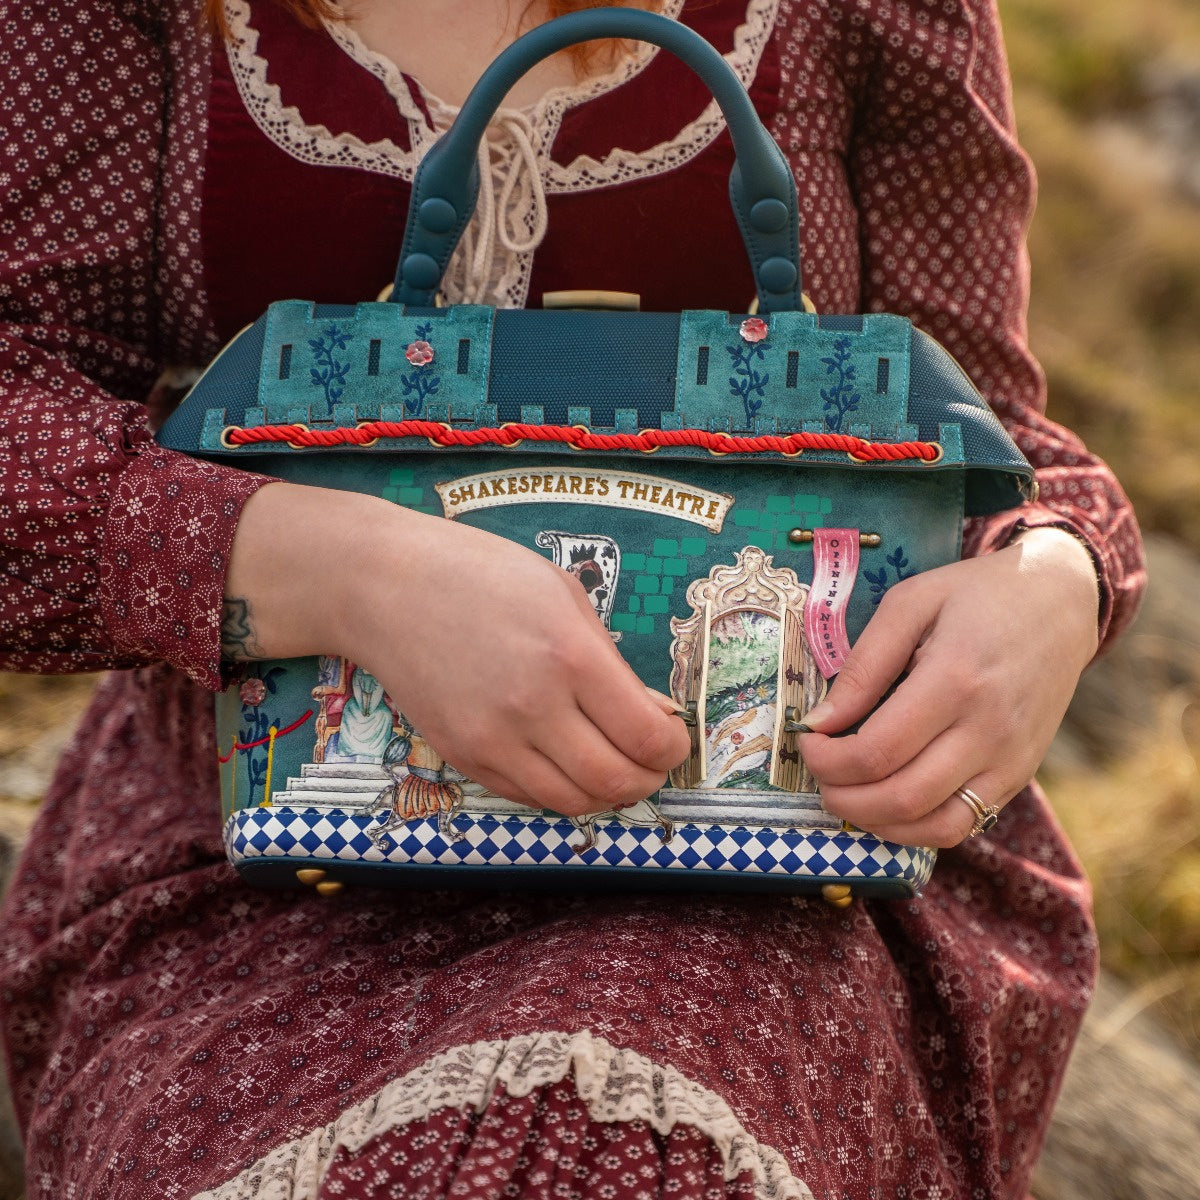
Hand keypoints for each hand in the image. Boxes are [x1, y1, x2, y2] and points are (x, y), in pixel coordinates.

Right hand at [225, 482, 688, 816]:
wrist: (387, 587)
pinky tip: (567, 762)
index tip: (673, 736)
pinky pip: (528, 797)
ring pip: (573, 803)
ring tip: (614, 766)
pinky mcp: (463, 757)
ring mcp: (493, 740)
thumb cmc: (481, 576)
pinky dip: (560, 791)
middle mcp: (533, 708)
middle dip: (649, 778)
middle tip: (653, 761)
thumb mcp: (563, 596)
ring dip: (607, 794)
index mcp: (570, 657)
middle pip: (616, 782)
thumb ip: (610, 662)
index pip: (646, 736)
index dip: (673, 747)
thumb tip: (651, 715)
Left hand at [798, 527, 1099, 846]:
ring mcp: (1010, 760)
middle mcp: (988, 729)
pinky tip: (886, 803)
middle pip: (902, 797)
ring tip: (846, 793)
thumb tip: (820, 723)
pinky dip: (916, 828)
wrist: (1060, 602)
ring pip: (934, 826)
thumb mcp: (910, 605)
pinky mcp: (1019, 775)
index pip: (877, 750)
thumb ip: (863, 666)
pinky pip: (964, 825)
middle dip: (843, 797)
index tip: (807, 742)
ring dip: (876, 822)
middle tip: (819, 773)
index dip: (827, 760)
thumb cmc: (976, 596)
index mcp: (955, 679)